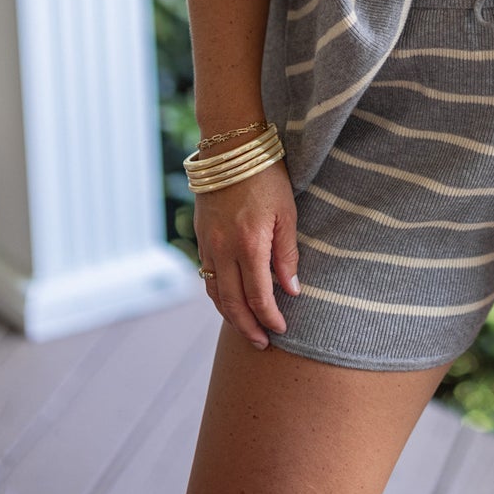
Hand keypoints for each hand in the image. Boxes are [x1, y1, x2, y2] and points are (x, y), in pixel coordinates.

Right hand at [194, 159, 300, 347]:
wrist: (231, 149)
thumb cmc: (267, 176)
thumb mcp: (287, 213)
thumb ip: (287, 254)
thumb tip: (292, 290)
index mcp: (250, 245)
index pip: (258, 296)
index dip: (270, 317)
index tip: (281, 329)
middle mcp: (224, 250)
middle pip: (232, 303)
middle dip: (248, 327)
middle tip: (262, 344)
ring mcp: (208, 245)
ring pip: (215, 294)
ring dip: (230, 316)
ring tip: (247, 330)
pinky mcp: (201, 238)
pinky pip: (206, 277)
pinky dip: (217, 296)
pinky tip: (229, 302)